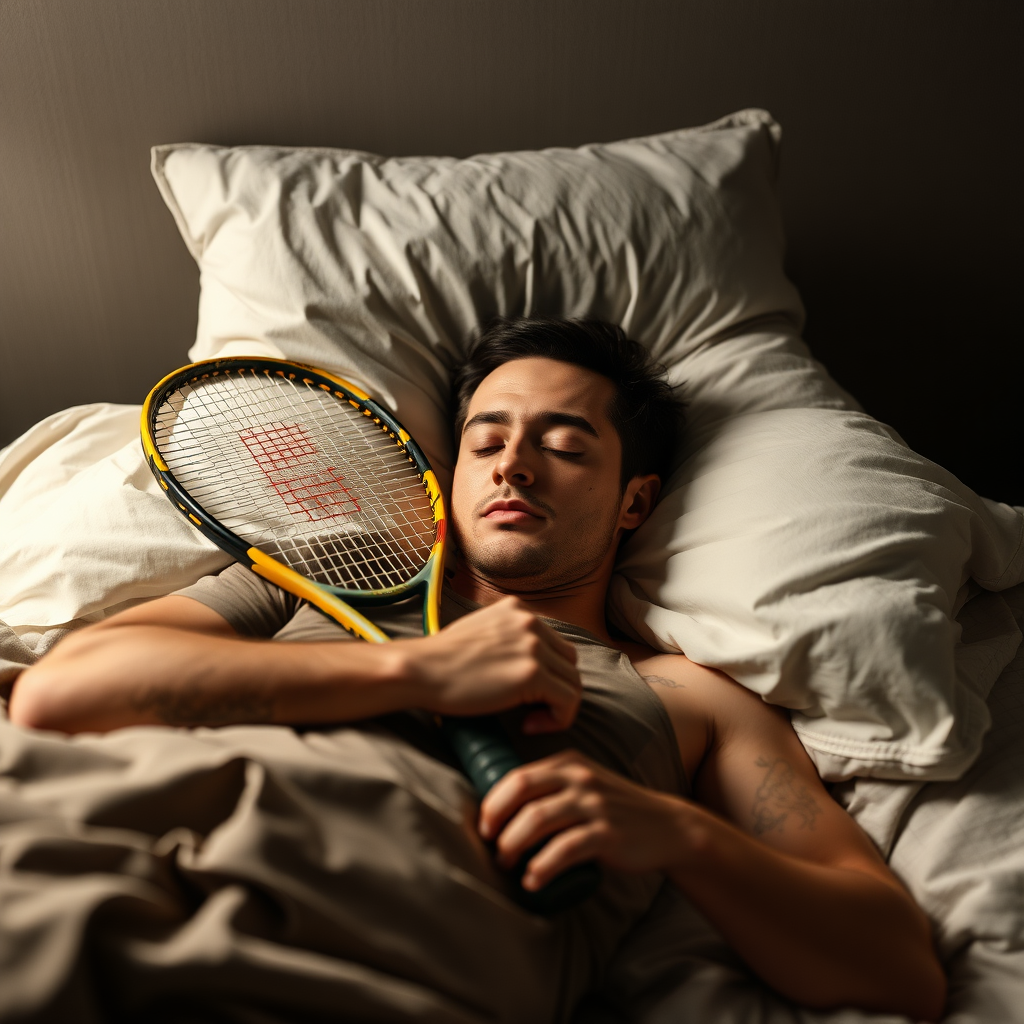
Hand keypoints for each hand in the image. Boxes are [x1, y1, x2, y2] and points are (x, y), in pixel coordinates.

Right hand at [402, 597, 581, 732]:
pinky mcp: (532, 674)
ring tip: (530, 721)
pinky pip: (568, 700)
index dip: (547, 673)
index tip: (526, 694)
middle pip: (569, 661)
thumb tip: (524, 666)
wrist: (420, 670)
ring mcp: (533, 647)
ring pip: (573, 682)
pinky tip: (529, 727)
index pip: (554, 644)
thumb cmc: (440, 661)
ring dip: (557, 707)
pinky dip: (557, 719)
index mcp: (518, 610)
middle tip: (531, 711)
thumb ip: (506, 640)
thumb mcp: (479, 632)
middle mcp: (531, 622)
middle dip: (557, 688)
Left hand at [478, 750, 688, 890]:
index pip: (517, 776)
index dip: (493, 802)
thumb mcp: (585, 784)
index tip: (484, 826)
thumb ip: (553, 787)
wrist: (667, 827)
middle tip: (491, 846)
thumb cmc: (616, 809)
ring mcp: (594, 804)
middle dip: (497, 821)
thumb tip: (504, 812)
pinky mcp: (607, 834)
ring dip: (513, 846)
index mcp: (569, 763)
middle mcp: (579, 778)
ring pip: (537, 820)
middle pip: (522, 793)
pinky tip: (533, 881)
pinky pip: (564, 850)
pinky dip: (542, 868)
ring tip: (507, 866)